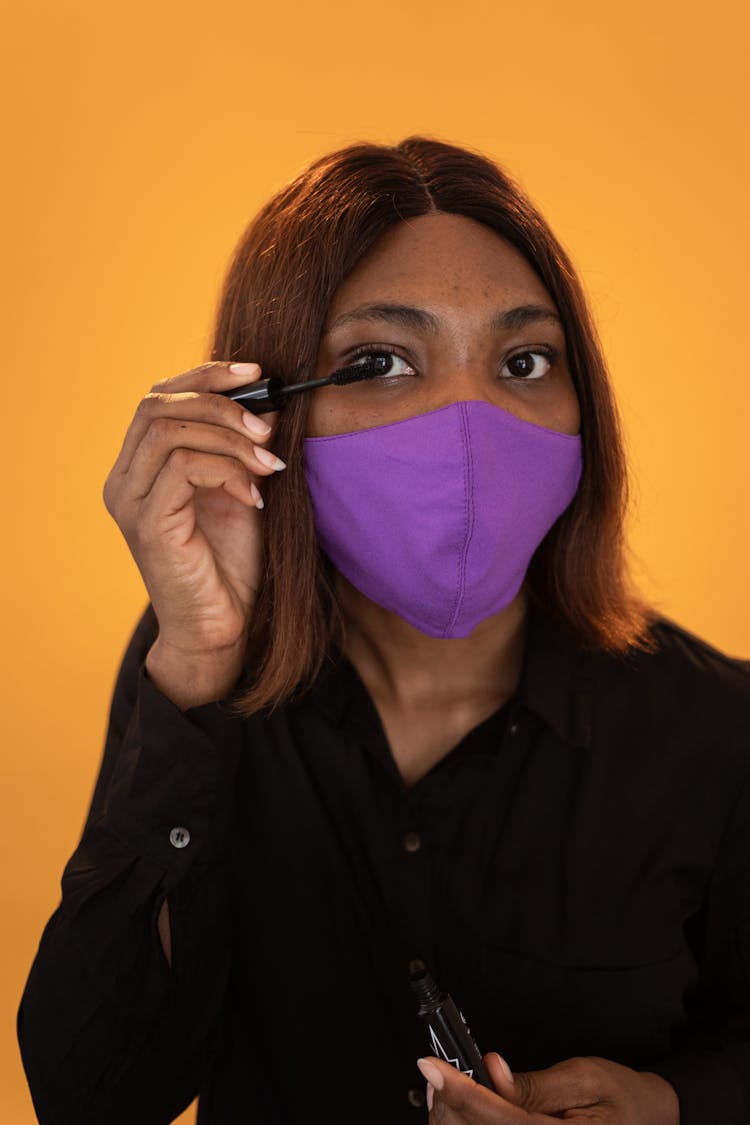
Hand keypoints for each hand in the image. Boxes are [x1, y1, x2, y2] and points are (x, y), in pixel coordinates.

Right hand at [103, 361, 285, 705]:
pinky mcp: (147, 523)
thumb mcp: (239, 491)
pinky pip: (183, 467)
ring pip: (170, 430)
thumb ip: (240, 449)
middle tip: (268, 427)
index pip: (157, 397)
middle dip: (220, 403)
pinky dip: (228, 470)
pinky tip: (255, 495)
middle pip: (157, 404)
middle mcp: (124, 479)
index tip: (257, 375)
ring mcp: (130, 501)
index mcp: (140, 467)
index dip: (206, 376)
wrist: (220, 629)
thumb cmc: (230, 565)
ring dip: (229, 438)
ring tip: (269, 463)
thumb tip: (266, 404)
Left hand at [417, 1053, 678, 1123]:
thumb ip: (532, 1084)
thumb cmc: (621, 1098)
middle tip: (438, 1073)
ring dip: (454, 1119)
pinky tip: (466, 1112)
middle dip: (449, 1106)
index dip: (458, 1091)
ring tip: (448, 1089)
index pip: (497, 1118)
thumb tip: (491, 1071)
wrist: (649, 1120)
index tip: (430, 1067)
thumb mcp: (582, 1078)